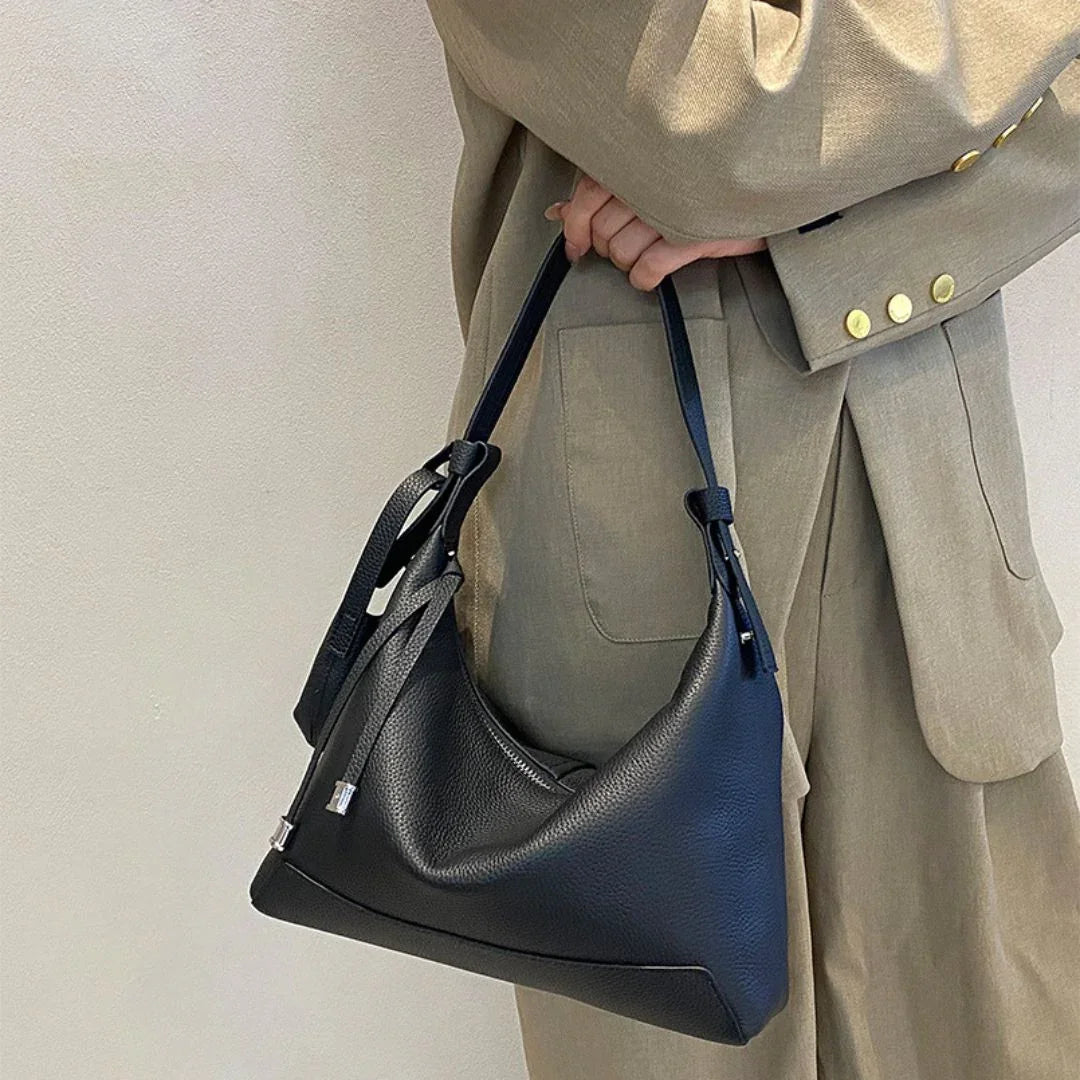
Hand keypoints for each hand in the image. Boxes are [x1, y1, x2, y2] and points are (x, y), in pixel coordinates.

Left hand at [544, 174, 765, 290]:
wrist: (771, 184)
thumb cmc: (707, 180)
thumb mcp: (653, 176)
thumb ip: (603, 191)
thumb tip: (559, 211)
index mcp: (638, 156)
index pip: (585, 196)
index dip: (573, 228)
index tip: (575, 248)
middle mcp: (651, 178)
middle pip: (601, 231)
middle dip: (608, 247)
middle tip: (630, 243)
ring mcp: (671, 207)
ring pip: (620, 252)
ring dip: (629, 263)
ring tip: (649, 253)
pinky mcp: (692, 235)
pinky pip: (647, 269)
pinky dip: (644, 278)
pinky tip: (653, 273)